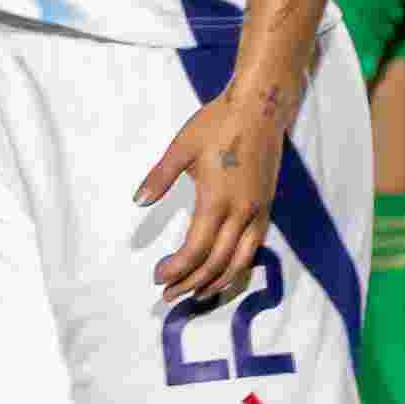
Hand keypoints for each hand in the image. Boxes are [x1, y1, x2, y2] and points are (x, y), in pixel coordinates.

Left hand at [142, 78, 283, 303]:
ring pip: (239, 262)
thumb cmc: (217, 124)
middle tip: (169, 296)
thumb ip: (160, 178)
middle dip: (191, 284)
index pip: (195, 250)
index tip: (158, 276)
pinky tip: (224, 273)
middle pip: (216, 263)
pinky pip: (253, 248)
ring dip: (216, 282)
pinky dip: (238, 267)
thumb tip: (138, 202)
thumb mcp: (181, 148)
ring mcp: (257, 212)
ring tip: (196, 295)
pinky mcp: (266, 208)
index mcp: (216, 199)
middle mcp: (240, 212)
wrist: (260, 107)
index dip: (176, 270)